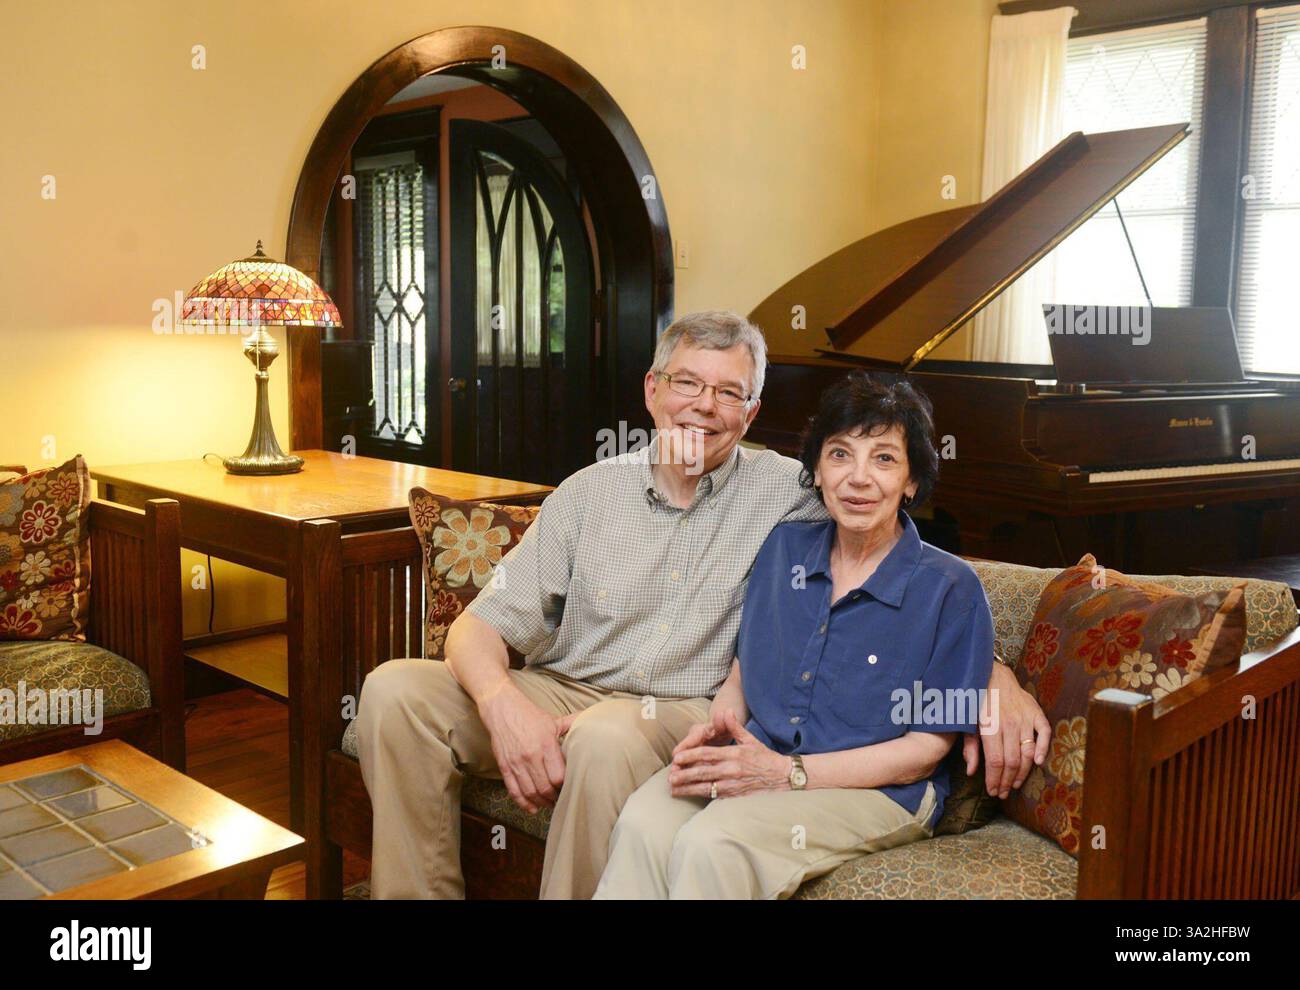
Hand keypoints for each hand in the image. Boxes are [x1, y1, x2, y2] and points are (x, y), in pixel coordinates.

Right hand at [477, 681, 566, 813]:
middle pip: (545, 788)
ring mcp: (516, 763)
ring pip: (530, 792)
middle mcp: (530, 755)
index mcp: (546, 744)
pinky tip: (532, 808)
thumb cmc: (529, 715)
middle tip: (561, 799)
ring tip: (549, 804)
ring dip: (541, 802)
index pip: (558, 776)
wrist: (502, 708)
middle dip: (555, 798)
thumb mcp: (553, 719)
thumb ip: (572, 725)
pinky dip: (523, 803)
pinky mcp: (504, 767)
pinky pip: (514, 790)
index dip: (565, 786)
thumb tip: (591, 722)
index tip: (570, 787)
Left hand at [669, 711, 786, 797]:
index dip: (690, 756)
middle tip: (670, 776)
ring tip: (674, 788)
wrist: (782, 777)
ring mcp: (732, 785)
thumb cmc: (765, 757)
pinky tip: (690, 795)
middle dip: (684, 774)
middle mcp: (731, 770)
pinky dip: (701, 796)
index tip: (677, 758)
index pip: (707, 754)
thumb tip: (726, 710)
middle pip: (703, 772)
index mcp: (733, 754)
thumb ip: (735, 727)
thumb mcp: (750, 739)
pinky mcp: (734, 796)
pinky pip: (714, 796)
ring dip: (688, 788)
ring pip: (706, 787)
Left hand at [962, 661, 1051, 797]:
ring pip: (1028, 752)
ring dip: (1023, 772)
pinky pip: (1045, 733)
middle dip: (1007, 781)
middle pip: (1013, 761)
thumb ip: (969, 746)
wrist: (992, 673)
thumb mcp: (966, 721)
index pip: (996, 761)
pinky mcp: (1036, 712)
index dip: (994, 780)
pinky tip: (1038, 762)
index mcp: (990, 726)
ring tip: (1015, 784)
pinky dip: (1043, 749)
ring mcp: (1025, 718)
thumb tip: (971, 772)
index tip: (992, 791)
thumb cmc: (976, 699)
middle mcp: (1010, 724)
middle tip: (1003, 793)